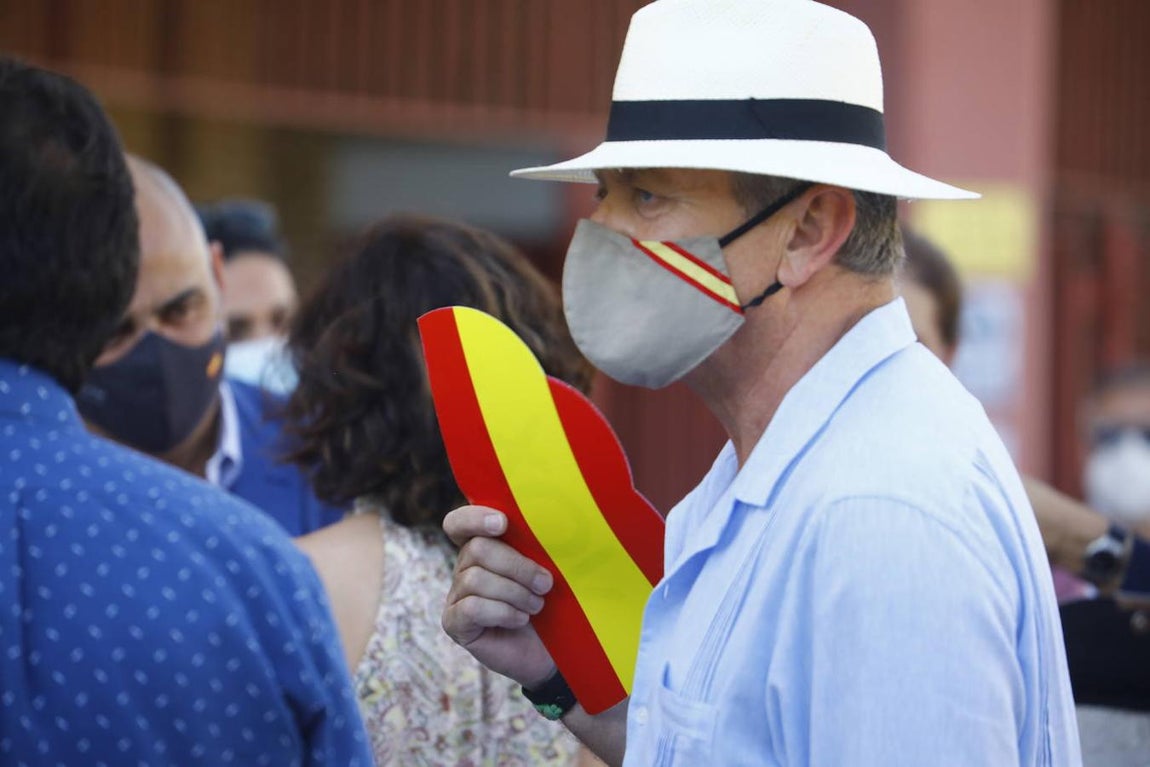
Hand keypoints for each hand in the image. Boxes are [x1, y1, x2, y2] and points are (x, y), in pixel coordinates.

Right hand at [442, 505, 556, 687]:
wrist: (552, 651)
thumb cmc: (553, 604)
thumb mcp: (548, 569)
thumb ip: (537, 546)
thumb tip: (547, 523)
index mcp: (484, 545)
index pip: (459, 523)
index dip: (475, 518)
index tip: (503, 523)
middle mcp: (464, 567)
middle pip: (477, 549)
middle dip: (518, 566)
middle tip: (545, 584)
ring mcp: (456, 596)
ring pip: (476, 578)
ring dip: (515, 593)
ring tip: (536, 606)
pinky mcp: (454, 623)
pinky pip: (473, 607)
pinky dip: (503, 612)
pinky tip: (520, 619)